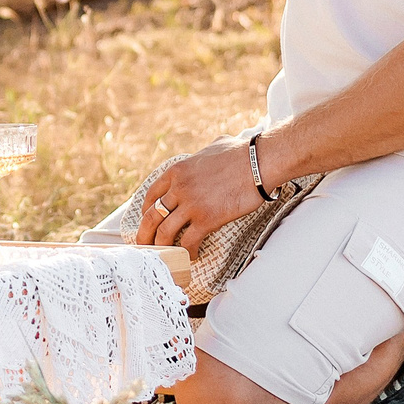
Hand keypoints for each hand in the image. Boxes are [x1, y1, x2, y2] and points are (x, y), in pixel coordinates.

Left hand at [134, 136, 266, 252]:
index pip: (152, 194)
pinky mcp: (206, 219)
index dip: (146, 210)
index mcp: (176, 171)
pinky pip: (188, 241)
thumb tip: (208, 154)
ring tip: (164, 255)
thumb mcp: (211, 148)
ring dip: (161, 246)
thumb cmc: (241, 153)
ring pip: (164, 232)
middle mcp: (179, 188)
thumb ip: (201, 156)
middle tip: (145, 245)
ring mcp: (191, 204)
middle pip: (152, 216)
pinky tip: (192, 255)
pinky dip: (187, 252)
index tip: (147, 220)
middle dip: (144, 234)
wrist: (258, 162)